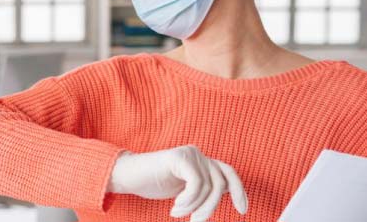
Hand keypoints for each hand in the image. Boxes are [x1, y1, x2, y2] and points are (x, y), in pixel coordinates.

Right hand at [108, 145, 247, 220]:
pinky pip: (196, 183)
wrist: (126, 175)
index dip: (239, 191)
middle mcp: (198, 154)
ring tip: (177, 214)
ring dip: (195, 207)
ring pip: (209, 186)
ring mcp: (189, 153)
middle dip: (210, 207)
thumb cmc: (152, 183)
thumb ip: (201, 189)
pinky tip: (175, 206)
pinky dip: (188, 200)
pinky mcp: (179, 156)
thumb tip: (221, 199)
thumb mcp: (183, 189)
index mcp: (201, 162)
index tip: (242, 210)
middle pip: (220, 184)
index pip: (228, 173)